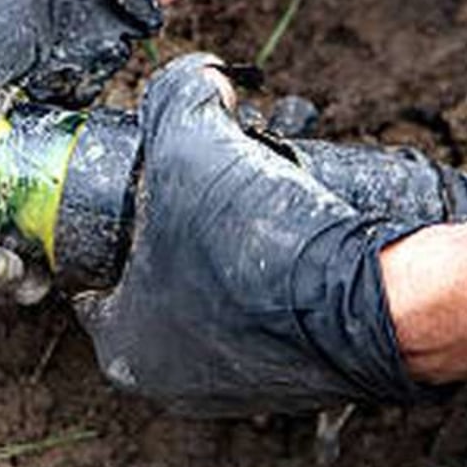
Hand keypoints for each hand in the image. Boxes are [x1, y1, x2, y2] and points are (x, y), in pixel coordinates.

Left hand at [75, 55, 427, 415]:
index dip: (112, 217)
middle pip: (156, 280)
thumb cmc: (262, 244)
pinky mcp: (293, 379)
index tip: (138, 184)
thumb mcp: (192, 142)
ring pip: (213, 296)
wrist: (373, 302)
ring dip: (229, 251)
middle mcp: (174, 380)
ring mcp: (236, 388)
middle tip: (206, 185)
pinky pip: (267, 315)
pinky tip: (291, 240)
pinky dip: (274, 279)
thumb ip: (175, 95)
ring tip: (256, 203)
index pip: (92, 274)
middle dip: (177, 228)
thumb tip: (196, 78)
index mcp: (124, 344)